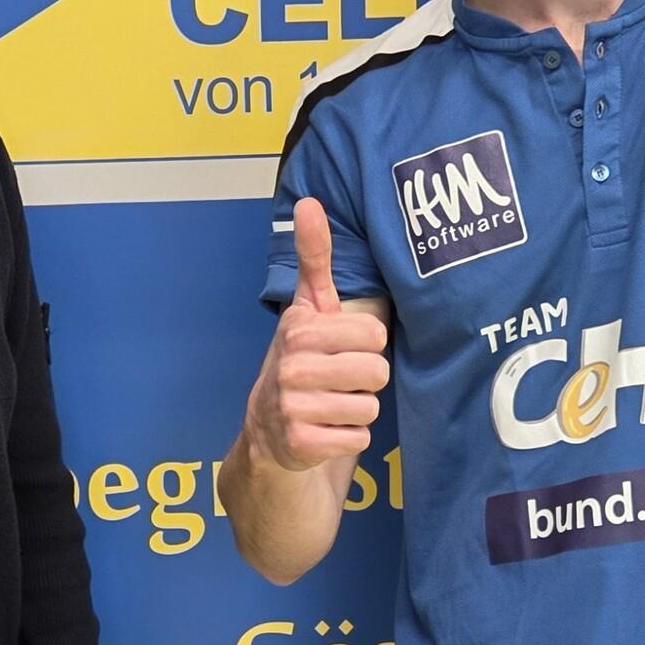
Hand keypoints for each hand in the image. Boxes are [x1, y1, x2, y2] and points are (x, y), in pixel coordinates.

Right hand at [245, 198, 389, 471]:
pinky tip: (327, 429)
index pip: (375, 336)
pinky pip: (358, 439)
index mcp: (300, 328)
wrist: (268, 428)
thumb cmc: (302, 359)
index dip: (367, 345)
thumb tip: (310, 201)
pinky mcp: (300, 443)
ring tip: (333, 403)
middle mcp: (292, 365)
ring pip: (370, 408)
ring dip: (359, 410)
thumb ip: (314, 256)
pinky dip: (349, 438)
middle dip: (366, 380)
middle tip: (340, 380)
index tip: (343, 348)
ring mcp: (293, 406)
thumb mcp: (308, 307)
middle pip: (376, 372)